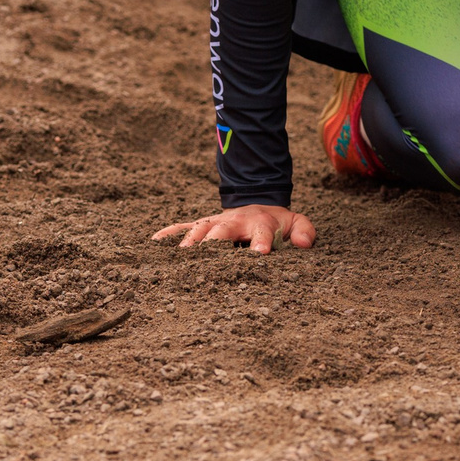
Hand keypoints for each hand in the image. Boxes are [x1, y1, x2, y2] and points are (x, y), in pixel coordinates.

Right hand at [154, 204, 315, 253]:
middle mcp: (234, 222)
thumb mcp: (297, 223)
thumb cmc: (277, 222)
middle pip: (223, 230)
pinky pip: (182, 227)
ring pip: (200, 229)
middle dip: (215, 242)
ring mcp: (215, 222)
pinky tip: (154, 243)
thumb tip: (305, 244)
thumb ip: (304, 231)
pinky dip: (168, 234)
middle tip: (206, 256)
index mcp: (260, 223)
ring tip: (179, 256)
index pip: (262, 232)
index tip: (260, 254)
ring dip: (189, 241)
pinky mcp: (202, 225)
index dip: (261, 242)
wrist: (257, 204)